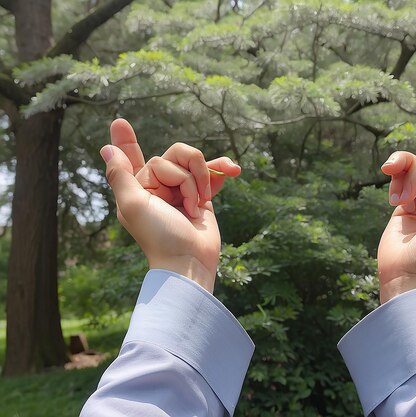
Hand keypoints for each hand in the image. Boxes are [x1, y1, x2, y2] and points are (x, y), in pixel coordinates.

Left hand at [101, 119, 240, 291]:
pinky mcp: (202, 198)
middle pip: (174, 155)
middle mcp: (158, 187)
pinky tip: (234, 170)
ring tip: (204, 202)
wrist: (191, 260)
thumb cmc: (159, 236)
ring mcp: (181, 192)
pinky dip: (222, 171)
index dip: (126, 142)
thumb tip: (106, 148)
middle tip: (189, 202)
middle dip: (186, 174)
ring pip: (195, 163)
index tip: (120, 122)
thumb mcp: (133, 205)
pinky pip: (212, 174)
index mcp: (138, 187)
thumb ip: (121, 175)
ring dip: (204, 178)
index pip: (129, 158)